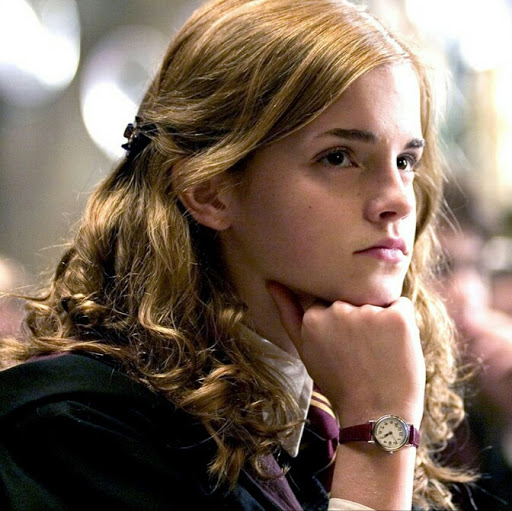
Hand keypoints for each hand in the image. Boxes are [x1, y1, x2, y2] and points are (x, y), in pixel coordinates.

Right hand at [266, 281, 424, 425]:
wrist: (376, 415)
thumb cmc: (339, 383)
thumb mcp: (305, 350)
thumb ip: (288, 313)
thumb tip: (272, 282)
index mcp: (313, 317)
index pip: (330, 301)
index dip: (341, 323)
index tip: (345, 347)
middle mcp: (338, 310)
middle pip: (352, 298)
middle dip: (359, 317)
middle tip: (363, 352)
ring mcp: (368, 313)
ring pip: (376, 302)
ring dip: (380, 320)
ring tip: (380, 353)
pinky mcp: (397, 318)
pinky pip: (400, 305)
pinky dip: (402, 321)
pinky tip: (396, 345)